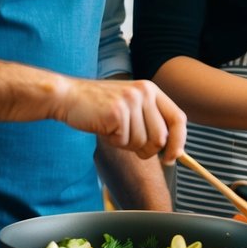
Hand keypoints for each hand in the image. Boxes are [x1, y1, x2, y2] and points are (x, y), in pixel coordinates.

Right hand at [59, 78, 186, 161]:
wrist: (68, 96)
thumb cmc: (99, 105)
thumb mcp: (130, 105)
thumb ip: (151, 120)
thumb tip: (173, 150)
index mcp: (150, 90)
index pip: (178, 118)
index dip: (178, 141)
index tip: (171, 157)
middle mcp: (144, 92)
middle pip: (160, 137)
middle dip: (146, 149)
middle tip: (127, 141)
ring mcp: (130, 101)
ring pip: (141, 142)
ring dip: (126, 144)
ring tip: (113, 129)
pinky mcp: (117, 112)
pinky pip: (123, 142)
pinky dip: (113, 142)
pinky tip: (104, 127)